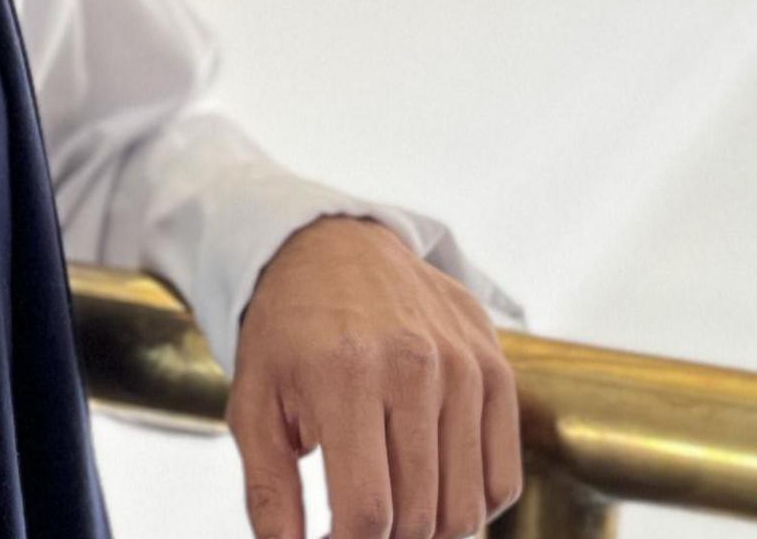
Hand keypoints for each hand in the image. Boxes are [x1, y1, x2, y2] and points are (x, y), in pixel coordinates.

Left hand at [226, 215, 520, 538]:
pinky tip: (431, 493)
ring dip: (427, 533)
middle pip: (420, 517)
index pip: (367, 511)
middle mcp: (415, 367)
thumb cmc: (287, 332)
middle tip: (355, 527)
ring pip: (466, 507)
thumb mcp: (254, 405)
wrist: (335, 246)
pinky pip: (503, 478)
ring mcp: (464, 366)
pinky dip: (471, 507)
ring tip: (389, 515)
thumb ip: (267, 491)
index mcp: (345, 376)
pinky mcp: (495, 367)